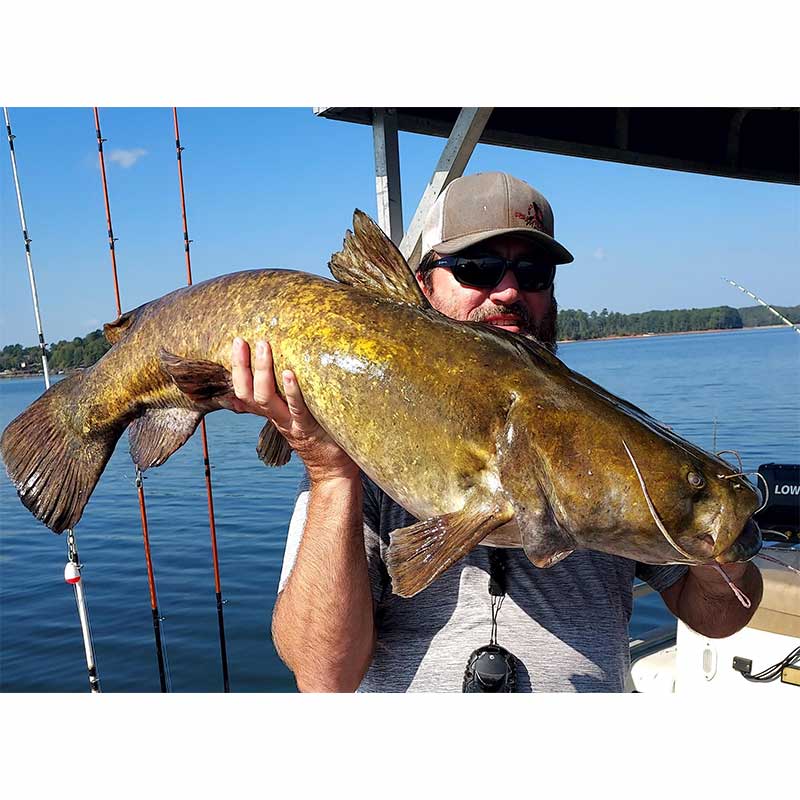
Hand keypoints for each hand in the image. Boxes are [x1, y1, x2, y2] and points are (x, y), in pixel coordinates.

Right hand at [229, 337, 358, 482]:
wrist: (331, 467)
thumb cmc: (316, 433)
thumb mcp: (293, 414)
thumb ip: (281, 399)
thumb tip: (269, 381)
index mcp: (271, 411)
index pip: (243, 390)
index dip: (237, 368)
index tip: (237, 341)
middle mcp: (276, 416)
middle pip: (249, 392)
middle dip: (242, 366)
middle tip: (243, 340)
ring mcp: (291, 422)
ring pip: (267, 399)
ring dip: (264, 372)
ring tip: (265, 347)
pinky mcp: (309, 427)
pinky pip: (297, 408)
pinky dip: (292, 391)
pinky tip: (290, 374)